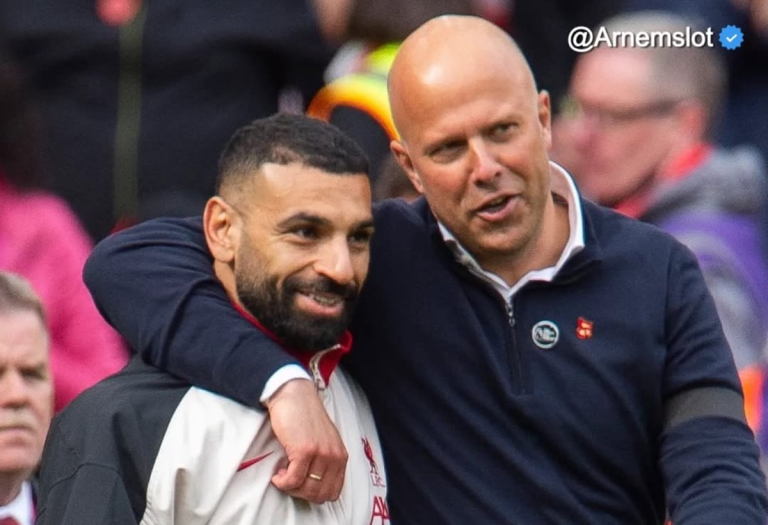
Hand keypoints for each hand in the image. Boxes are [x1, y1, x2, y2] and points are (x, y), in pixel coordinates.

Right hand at [268, 379, 347, 502]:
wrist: (294, 396)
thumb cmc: (305, 417)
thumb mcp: (324, 441)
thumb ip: (325, 461)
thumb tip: (314, 486)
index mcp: (341, 456)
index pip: (333, 492)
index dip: (314, 494)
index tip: (301, 485)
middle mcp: (334, 456)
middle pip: (319, 494)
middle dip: (301, 493)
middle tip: (289, 482)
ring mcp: (321, 454)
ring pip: (306, 490)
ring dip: (290, 488)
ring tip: (283, 475)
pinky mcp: (305, 451)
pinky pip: (293, 480)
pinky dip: (282, 482)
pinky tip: (277, 474)